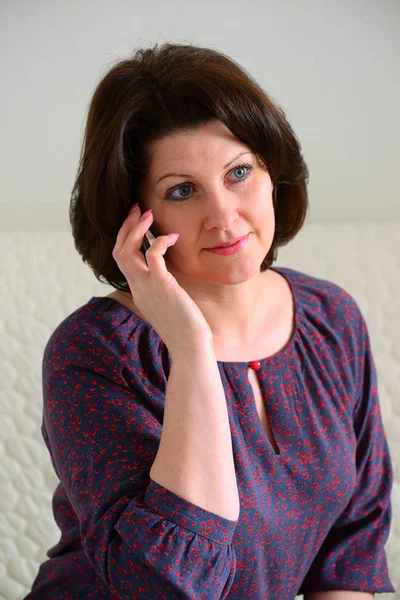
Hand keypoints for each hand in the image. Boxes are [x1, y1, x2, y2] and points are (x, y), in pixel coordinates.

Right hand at [112, 205, 212, 358]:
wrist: (190, 347)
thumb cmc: (186, 327)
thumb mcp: (170, 303)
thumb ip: (164, 287)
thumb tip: (170, 275)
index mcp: (138, 290)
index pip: (122, 259)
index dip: (126, 238)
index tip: (137, 221)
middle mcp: (138, 288)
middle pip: (119, 251)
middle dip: (126, 227)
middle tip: (138, 208)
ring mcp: (147, 287)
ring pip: (127, 252)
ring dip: (136, 230)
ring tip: (148, 214)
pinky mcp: (162, 286)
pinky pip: (153, 256)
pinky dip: (160, 242)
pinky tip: (173, 237)